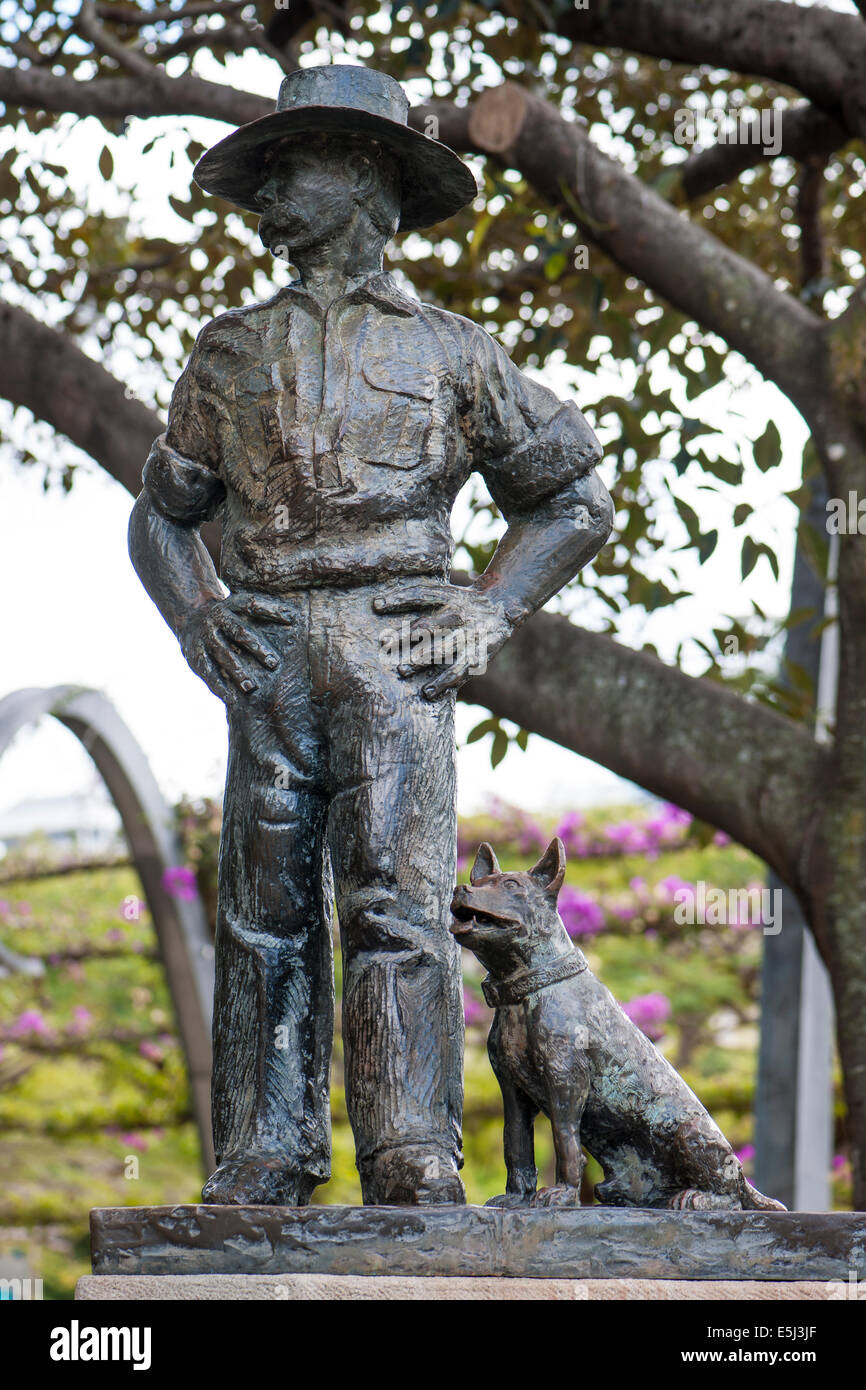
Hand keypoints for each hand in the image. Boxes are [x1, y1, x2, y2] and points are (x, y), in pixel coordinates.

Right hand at [178, 593, 291, 699]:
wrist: (191, 617)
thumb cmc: (230, 617)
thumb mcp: (241, 607)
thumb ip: (263, 611)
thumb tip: (295, 617)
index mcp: (232, 605)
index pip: (252, 605)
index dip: (272, 610)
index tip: (293, 618)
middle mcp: (218, 618)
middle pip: (239, 632)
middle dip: (257, 648)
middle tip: (274, 664)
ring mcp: (206, 637)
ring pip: (224, 654)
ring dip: (238, 672)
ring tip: (251, 688)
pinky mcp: (196, 655)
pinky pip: (208, 672)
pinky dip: (220, 686)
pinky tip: (232, 699)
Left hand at [372, 580, 513, 698]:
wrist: (503, 608)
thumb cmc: (462, 602)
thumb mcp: (447, 592)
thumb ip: (420, 597)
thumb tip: (376, 604)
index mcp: (451, 596)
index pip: (421, 594)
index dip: (398, 598)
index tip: (375, 605)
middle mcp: (460, 615)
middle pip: (428, 625)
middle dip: (405, 635)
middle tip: (384, 644)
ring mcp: (470, 636)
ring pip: (443, 650)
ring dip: (421, 661)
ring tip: (402, 671)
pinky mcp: (478, 656)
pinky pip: (460, 672)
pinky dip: (443, 683)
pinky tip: (427, 692)